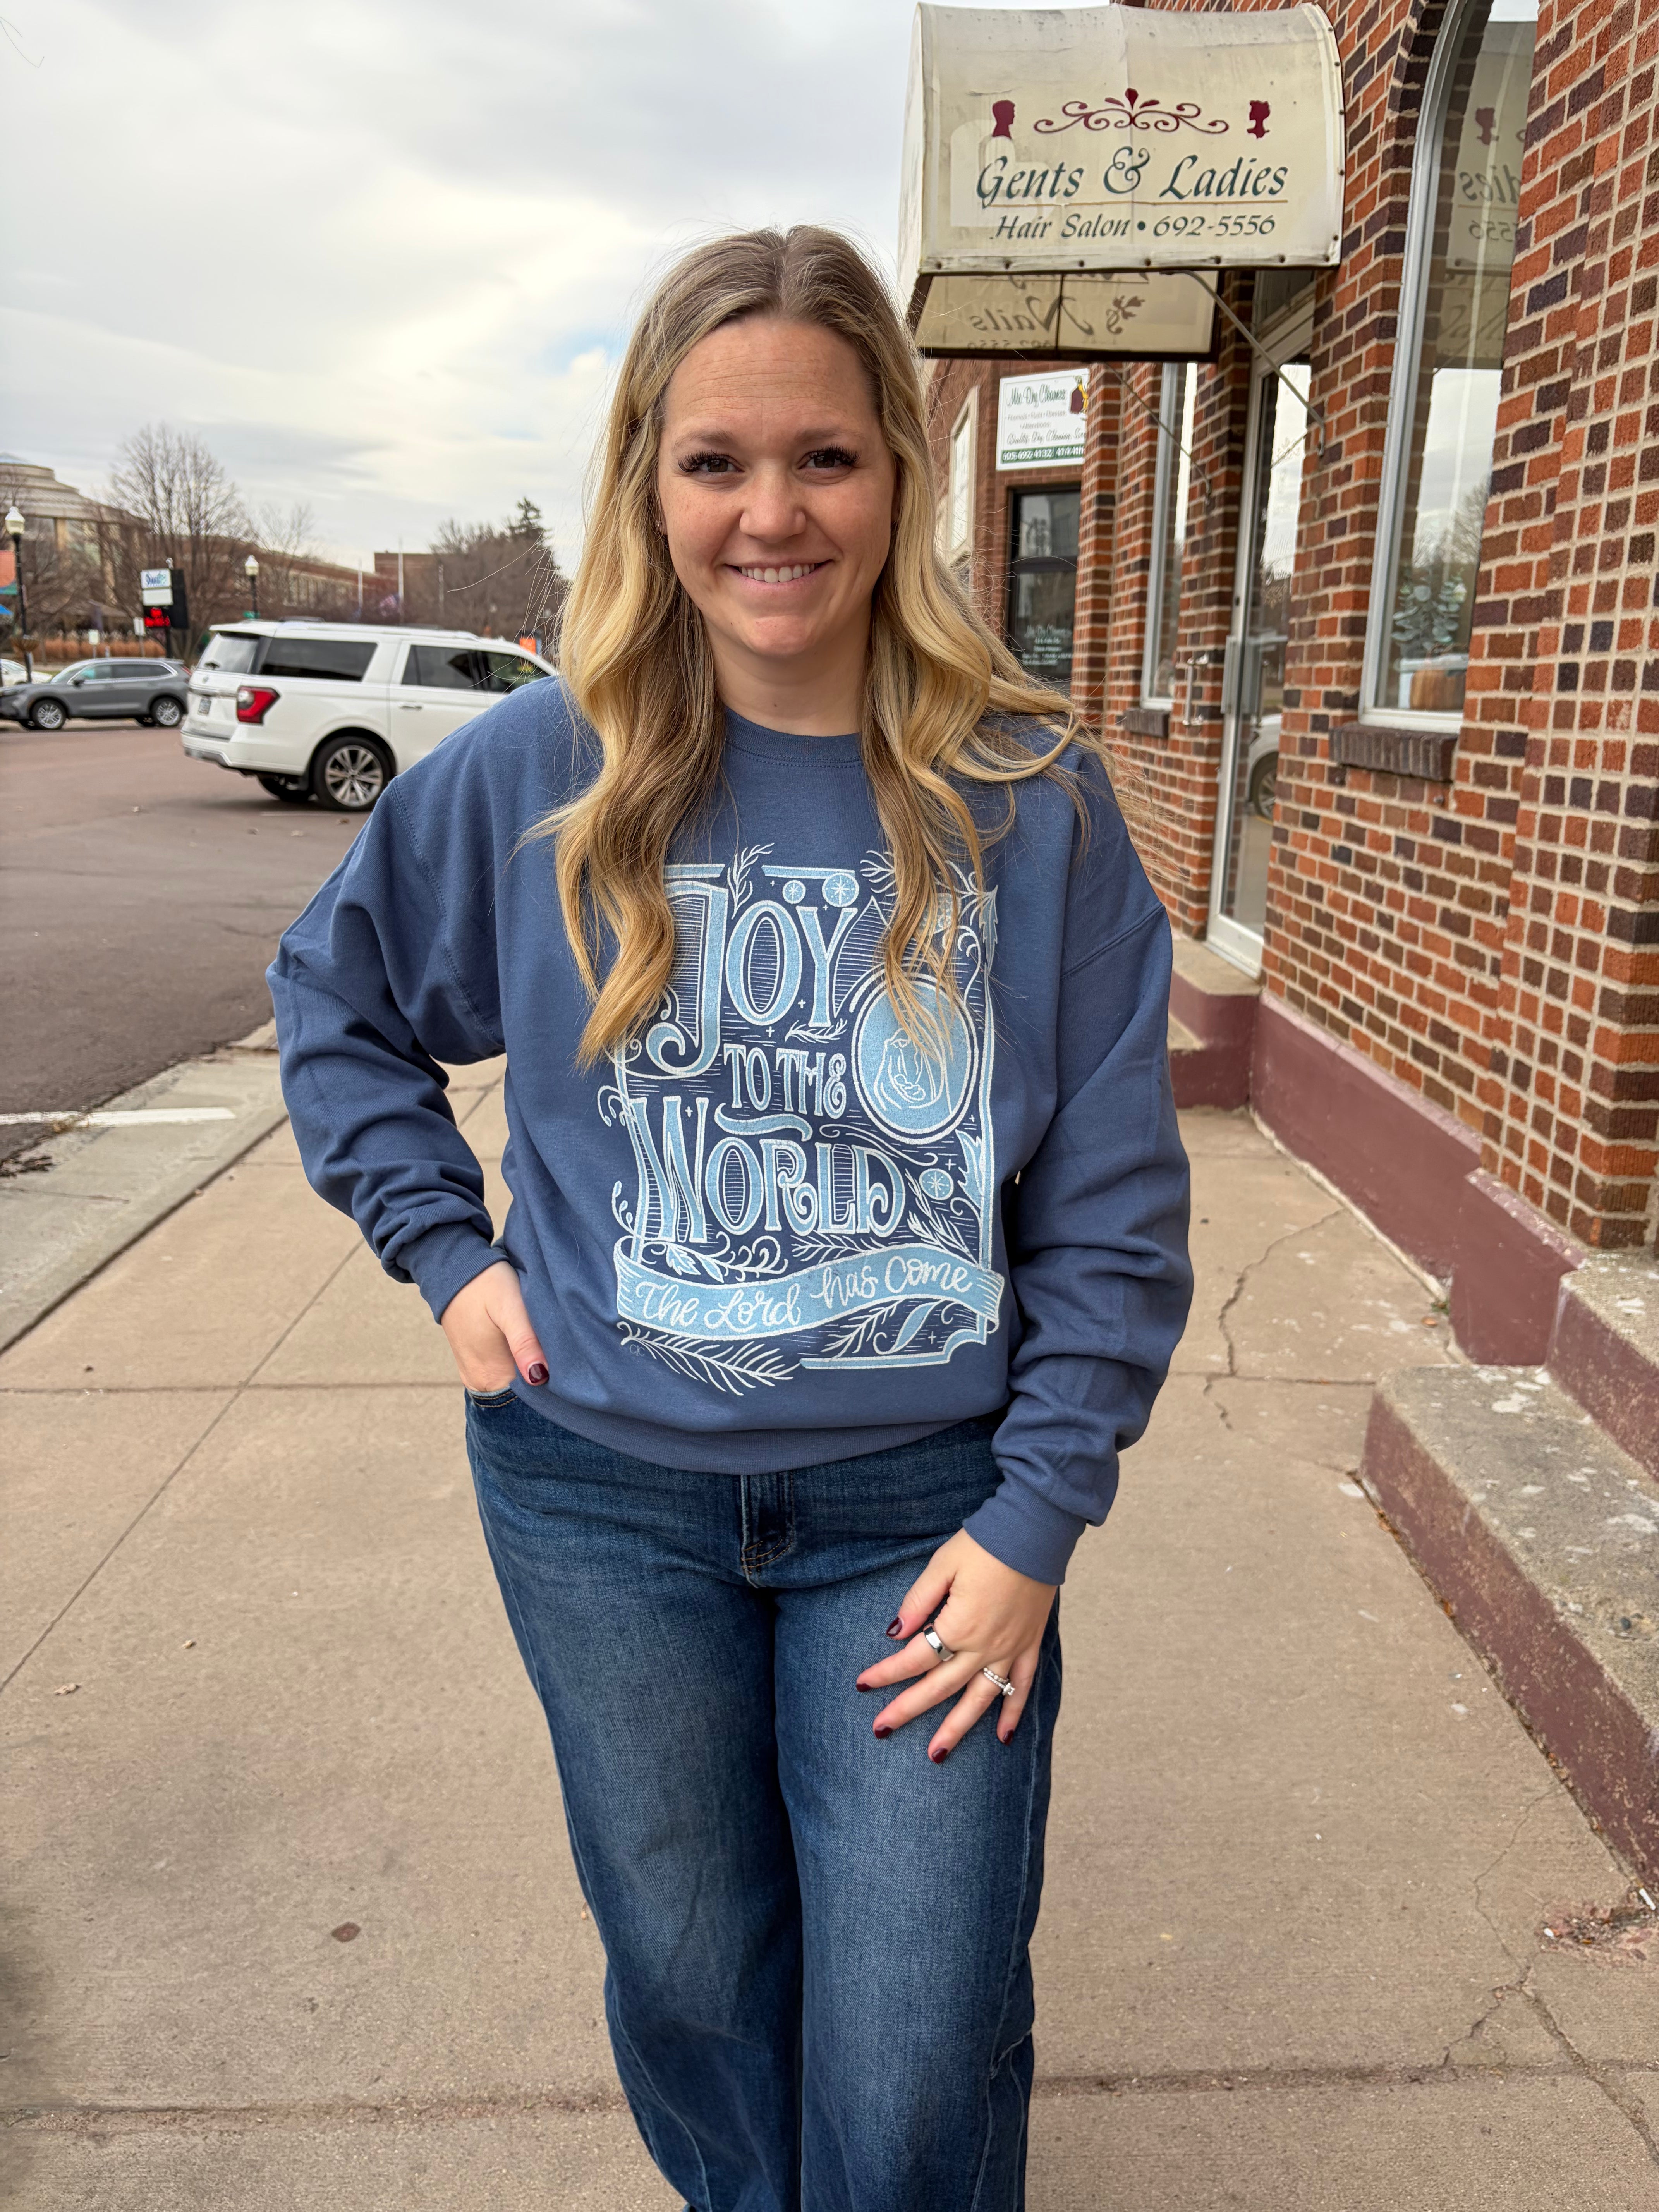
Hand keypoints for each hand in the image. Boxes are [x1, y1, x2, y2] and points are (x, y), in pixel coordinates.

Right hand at [439, 1261, 548, 1391]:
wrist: (454, 1268)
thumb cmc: (485, 1284)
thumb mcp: (509, 1308)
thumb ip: (525, 1342)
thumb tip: (539, 1377)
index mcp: (490, 1376)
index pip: (532, 1397)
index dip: (552, 1384)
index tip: (566, 1365)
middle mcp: (480, 1383)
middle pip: (523, 1393)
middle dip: (544, 1376)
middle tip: (559, 1350)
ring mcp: (475, 1375)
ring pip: (514, 1382)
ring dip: (531, 1368)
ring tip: (543, 1344)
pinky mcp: (474, 1363)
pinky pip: (503, 1373)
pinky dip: (518, 1363)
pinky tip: (528, 1344)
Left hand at [855, 1528, 1055, 1759]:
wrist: (1034, 1532)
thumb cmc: (985, 1544)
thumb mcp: (942, 1564)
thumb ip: (918, 1600)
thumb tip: (895, 1632)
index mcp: (959, 1625)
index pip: (914, 1657)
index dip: (886, 1672)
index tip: (862, 1684)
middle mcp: (984, 1646)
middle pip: (940, 1687)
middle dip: (908, 1709)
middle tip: (882, 1730)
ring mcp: (1009, 1649)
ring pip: (979, 1699)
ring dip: (957, 1729)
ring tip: (936, 1755)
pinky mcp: (1029, 1645)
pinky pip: (1021, 1687)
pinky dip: (1012, 1713)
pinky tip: (1003, 1737)